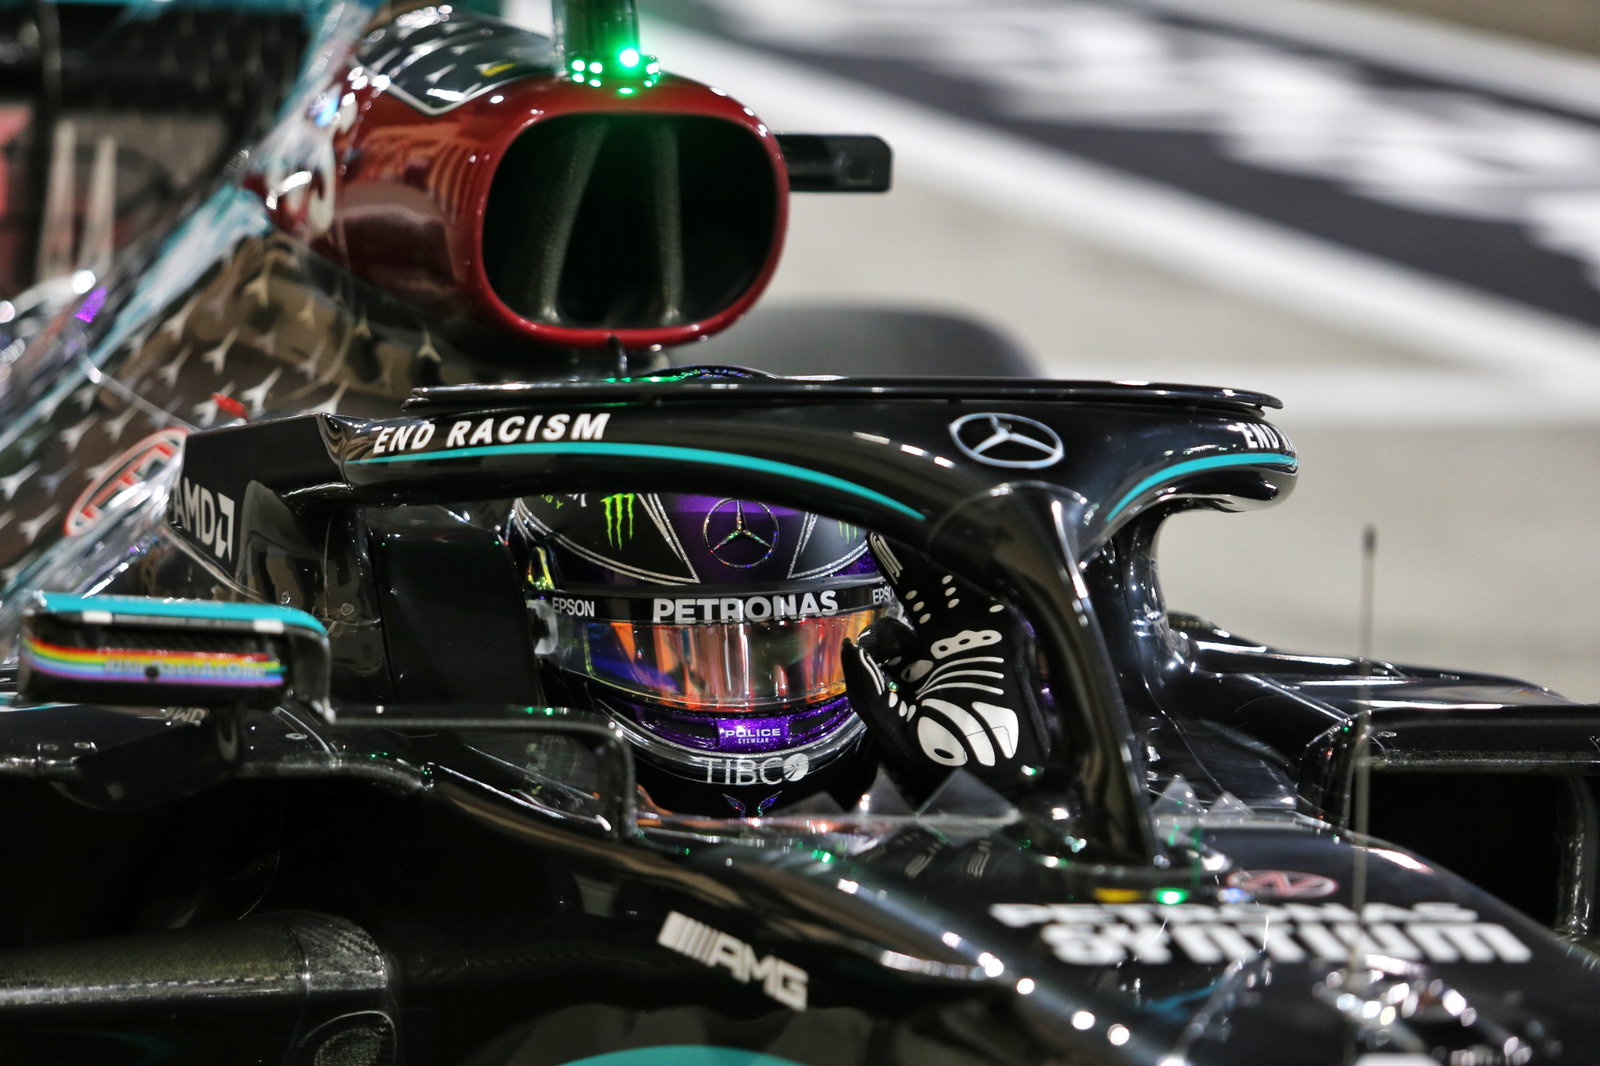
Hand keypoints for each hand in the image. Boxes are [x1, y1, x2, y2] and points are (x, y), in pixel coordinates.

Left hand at [842, 535, 1048, 800]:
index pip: (897, 632)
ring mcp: (978, 641)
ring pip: (953, 586)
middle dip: (906, 564)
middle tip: (883, 526)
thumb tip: (852, 644)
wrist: (999, 786)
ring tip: (915, 517)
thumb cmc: (949, 768)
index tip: (868, 621)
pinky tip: (950, 540)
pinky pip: (986, 592)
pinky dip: (968, 567)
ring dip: (935, 554)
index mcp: (924, 674)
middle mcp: (950, 652)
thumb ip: (868, 688)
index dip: (880, 626)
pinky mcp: (1005, 637)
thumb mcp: (893, 728)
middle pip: (924, 596)